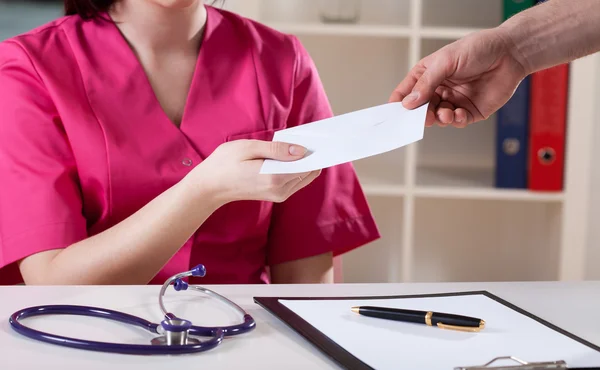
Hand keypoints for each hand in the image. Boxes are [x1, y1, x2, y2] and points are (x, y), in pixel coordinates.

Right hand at [190, 140, 320, 204]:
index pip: (308, 165)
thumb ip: (276, 149)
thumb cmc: (224, 164)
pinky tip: (291, 153)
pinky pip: (295, 179)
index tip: (324, 138)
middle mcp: (281, 190)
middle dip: (313, 155)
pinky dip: (297, 166)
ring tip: (301, 142)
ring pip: (304, 175)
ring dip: (305, 160)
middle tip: (315, 137)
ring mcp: (279, 195)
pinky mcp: (276, 194)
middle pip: (309, 170)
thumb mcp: (249, 148)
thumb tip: (302, 150)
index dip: (317, 151)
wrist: (209, 187)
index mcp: (275, 178)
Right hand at [390, 28, 527, 127]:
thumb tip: (409, 102)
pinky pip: (456, 121)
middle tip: (423, 116)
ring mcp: (454, 101)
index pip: (407, 91)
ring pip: (438, 118)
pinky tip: (458, 114)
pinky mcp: (469, 111)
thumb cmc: (479, 49)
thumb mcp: (446, 61)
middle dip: (421, 114)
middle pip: (421, 108)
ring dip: (439, 118)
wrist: (510, 54)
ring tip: (445, 113)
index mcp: (428, 74)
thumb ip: (426, 83)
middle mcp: (439, 89)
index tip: (394, 112)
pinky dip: (455, 121)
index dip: (399, 102)